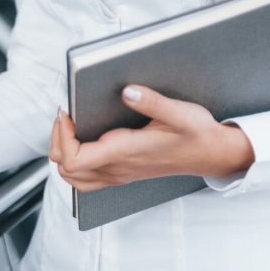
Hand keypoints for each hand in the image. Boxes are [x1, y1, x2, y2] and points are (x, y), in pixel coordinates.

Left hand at [49, 85, 255, 190]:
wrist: (212, 155)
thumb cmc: (197, 134)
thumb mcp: (181, 113)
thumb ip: (153, 102)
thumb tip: (127, 91)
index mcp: (124, 152)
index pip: (74, 159)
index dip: (62, 137)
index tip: (68, 114)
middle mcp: (117, 168)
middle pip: (65, 169)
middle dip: (57, 140)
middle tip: (66, 116)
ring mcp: (117, 174)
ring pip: (72, 178)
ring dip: (62, 153)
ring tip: (69, 127)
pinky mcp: (120, 173)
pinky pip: (85, 179)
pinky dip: (74, 162)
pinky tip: (81, 140)